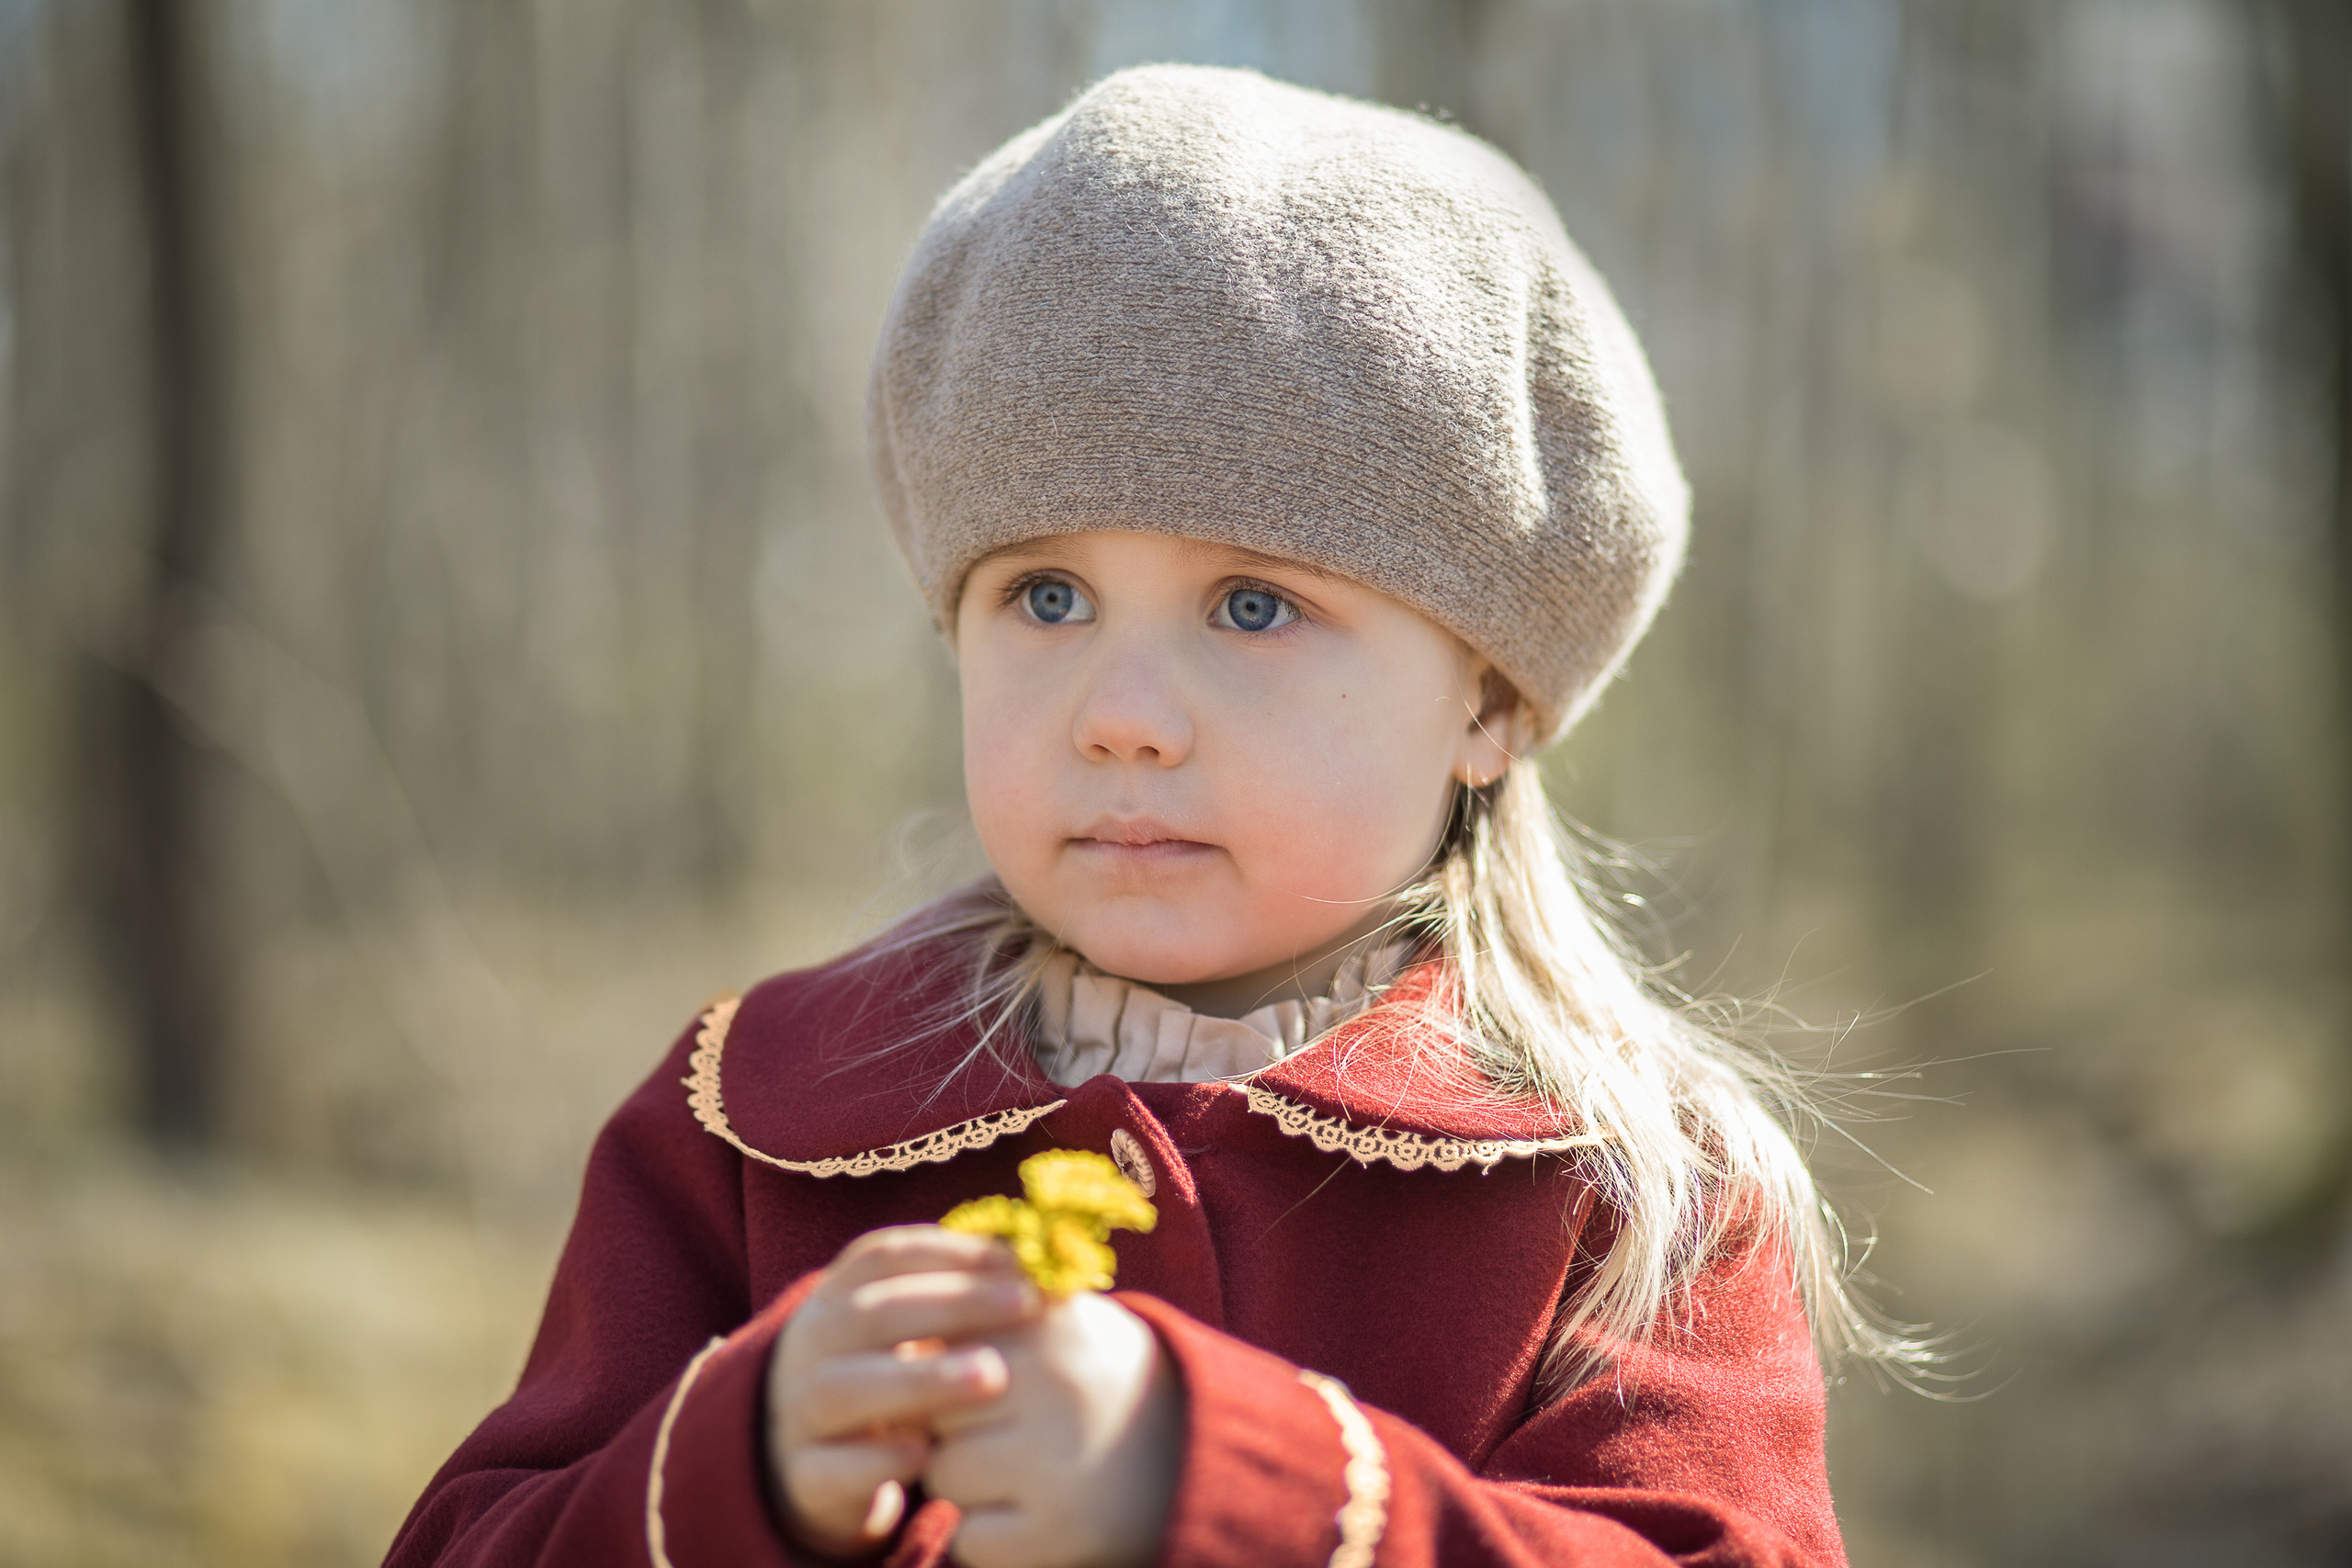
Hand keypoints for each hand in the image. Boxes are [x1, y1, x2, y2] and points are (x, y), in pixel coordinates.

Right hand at [767, 1226, 1042, 1558]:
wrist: (826, 1461)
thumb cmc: (894, 1377)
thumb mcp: (918, 1333)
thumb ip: (965, 1297)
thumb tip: (1043, 1265)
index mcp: (837, 1297)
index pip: (883, 1257)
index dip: (951, 1252)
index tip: (1017, 1261)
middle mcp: (809, 1346)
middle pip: (867, 1315)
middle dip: (950, 1306)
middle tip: (1023, 1306)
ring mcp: (799, 1412)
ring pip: (841, 1390)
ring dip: (920, 1380)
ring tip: (992, 1376)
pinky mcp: (805, 1476)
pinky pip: (830, 1468)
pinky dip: (879, 1460)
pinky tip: (929, 1453)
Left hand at [923, 1292, 1183, 1567]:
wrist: (1202, 1457)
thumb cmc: (1103, 1380)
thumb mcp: (1060, 1323)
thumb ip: (987, 1310)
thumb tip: (895, 1327)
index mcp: (1049, 1321)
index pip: (940, 1341)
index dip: (948, 1369)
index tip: (981, 1381)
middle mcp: (1055, 1383)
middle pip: (935, 1409)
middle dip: (953, 1427)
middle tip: (1008, 1430)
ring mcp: (1058, 1460)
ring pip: (946, 1475)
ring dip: (970, 1485)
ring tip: (1028, 1474)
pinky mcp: (1061, 1533)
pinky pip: (972, 1540)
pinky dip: (993, 1539)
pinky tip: (1038, 1518)